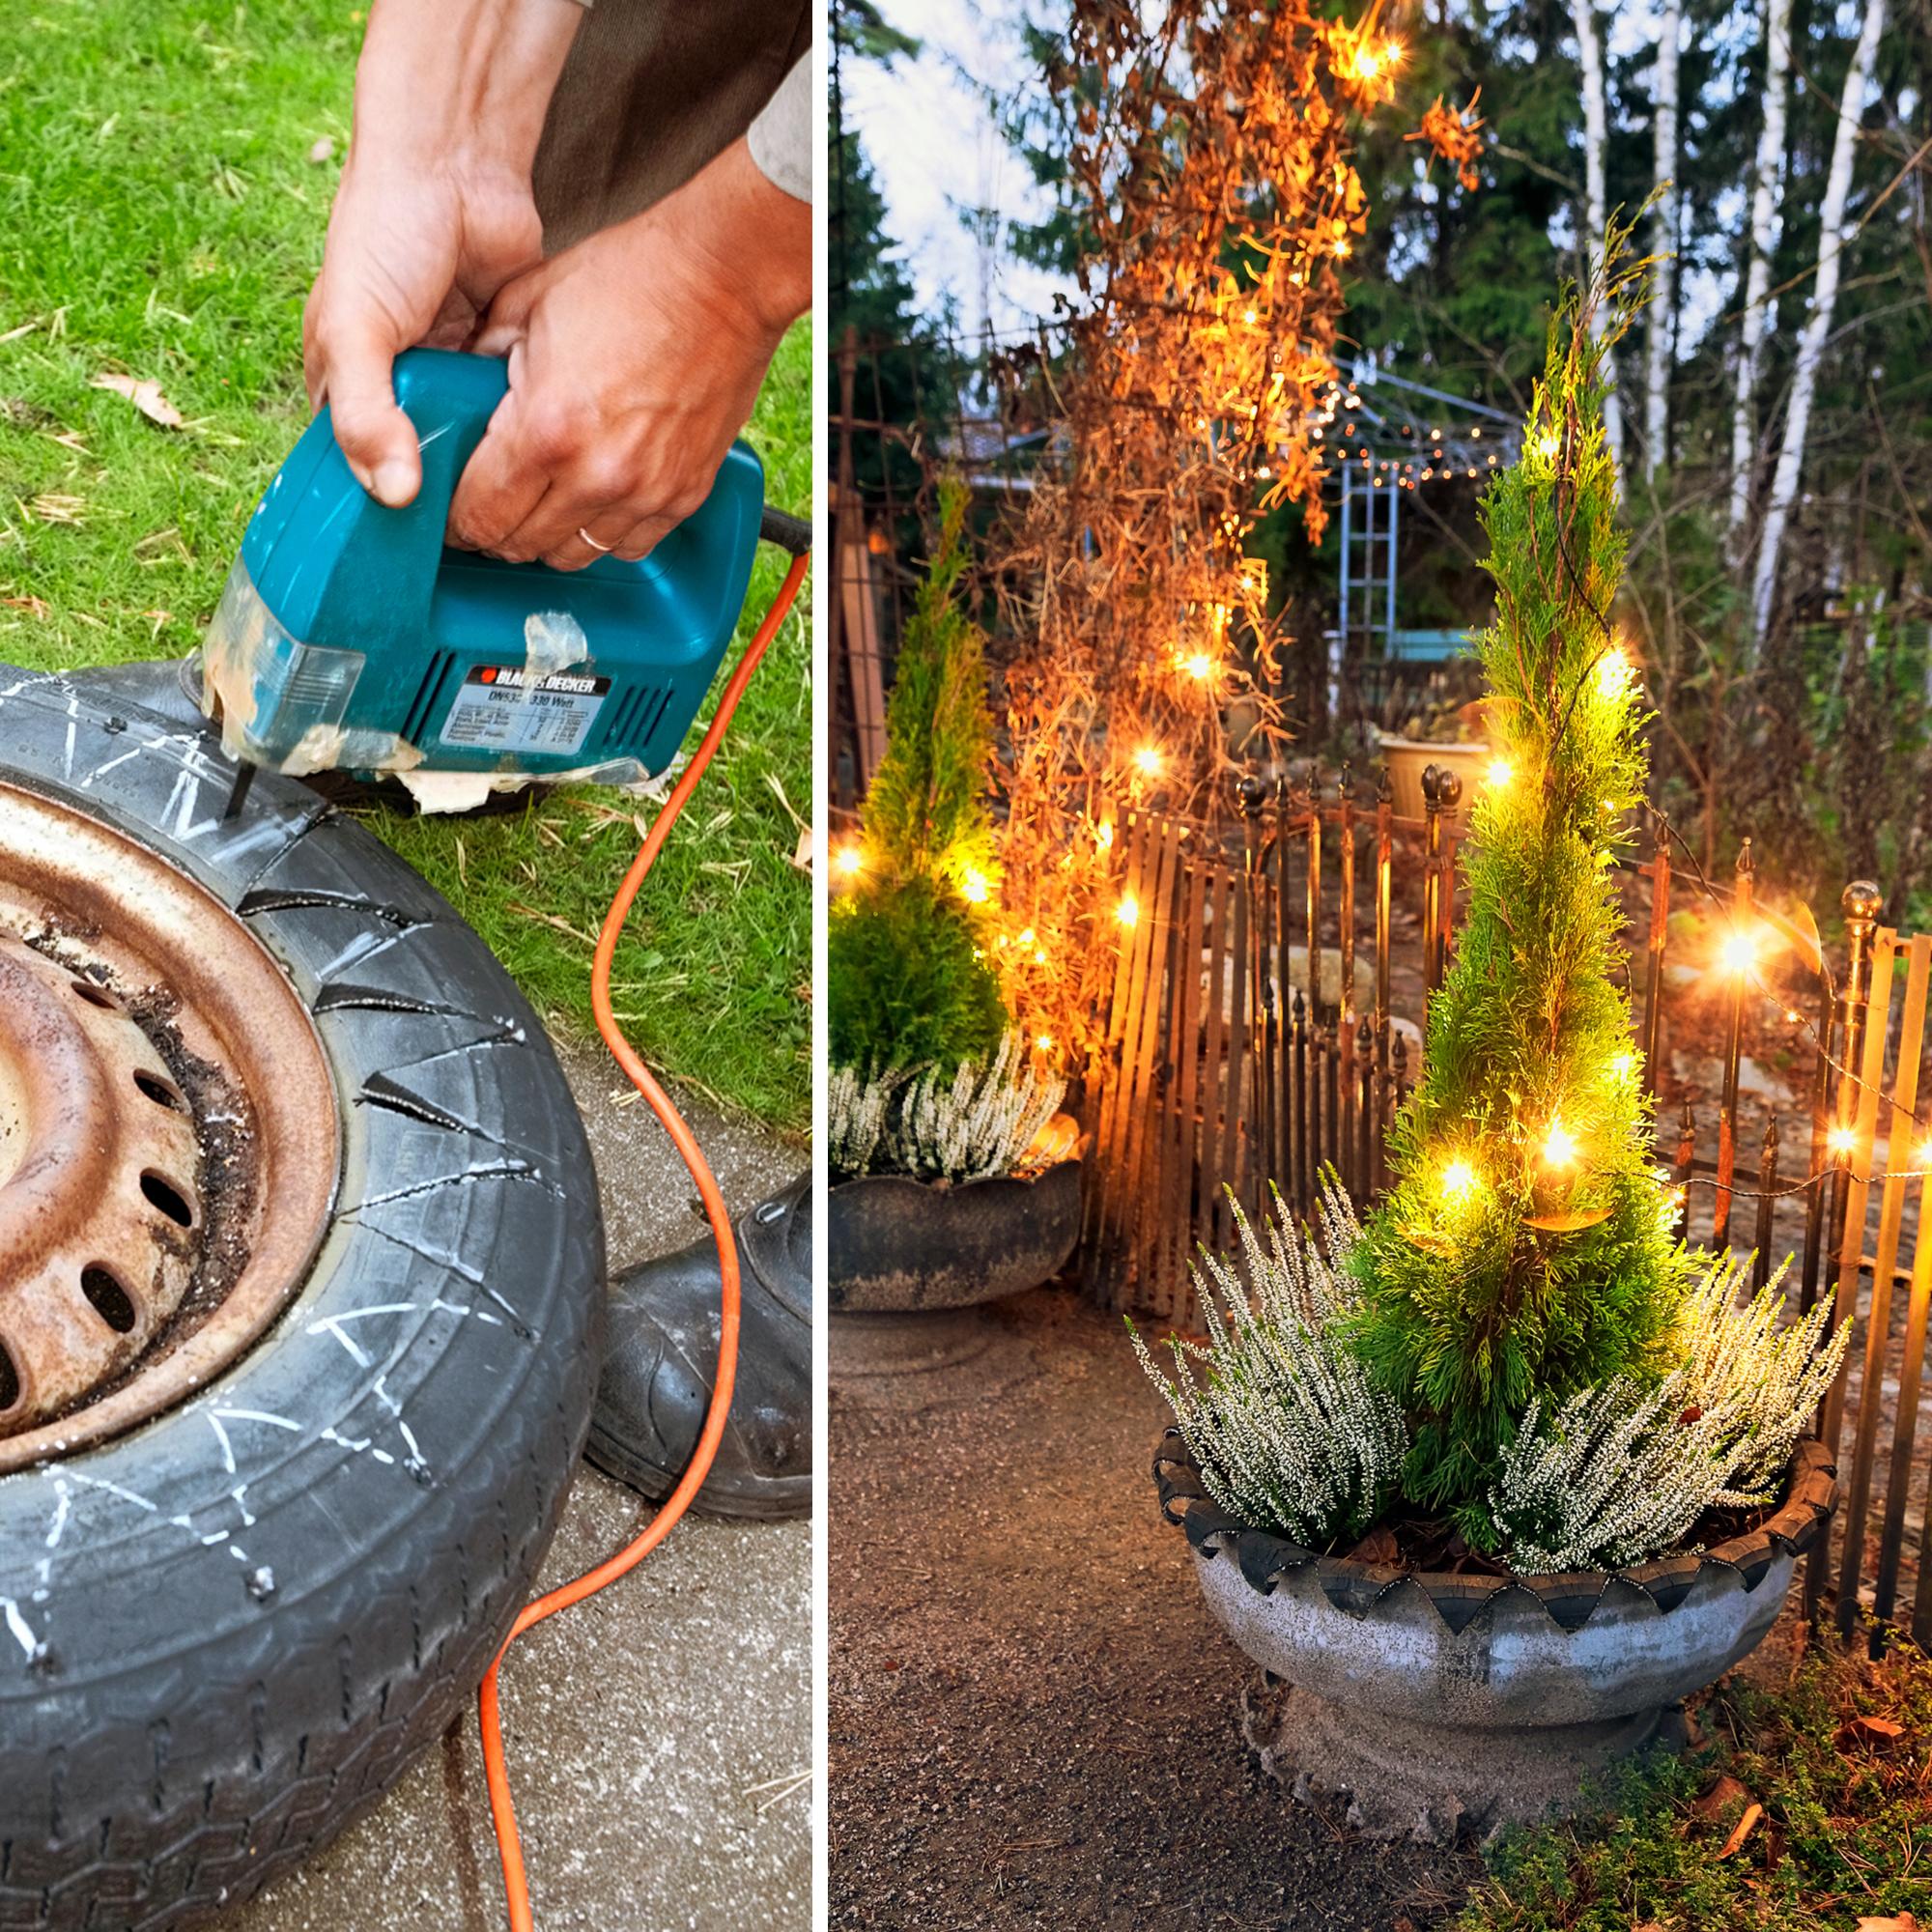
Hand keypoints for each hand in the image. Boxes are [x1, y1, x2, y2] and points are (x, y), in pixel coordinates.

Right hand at [302, 0, 581, 506]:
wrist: (452, 164)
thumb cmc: (382, 236)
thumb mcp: (354, 328)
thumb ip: (363, 412)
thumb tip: (392, 494)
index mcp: (345, 387)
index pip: (360, 474)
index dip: (386, 516)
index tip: (421, 562)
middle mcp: (397, 391)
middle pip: (423, 471)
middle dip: (450, 505)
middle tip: (488, 552)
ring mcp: (450, 379)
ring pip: (473, 451)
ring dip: (493, 475)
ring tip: (523, 522)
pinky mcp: (497, 364)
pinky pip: (510, 417)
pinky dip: (522, 435)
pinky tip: (545, 468)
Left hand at [448, 137, 811, 567]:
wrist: (723, 281)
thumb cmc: (632, 281)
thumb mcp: (527, 302)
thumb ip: (481, 356)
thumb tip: (455, 394)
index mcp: (546, 429)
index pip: (480, 513)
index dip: (456, 519)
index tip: (453, 511)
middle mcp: (596, 475)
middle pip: (523, 545)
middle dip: (496, 532)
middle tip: (491, 509)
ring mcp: (645, 492)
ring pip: (574, 555)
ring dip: (549, 539)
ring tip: (540, 510)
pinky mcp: (684, 495)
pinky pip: (630, 547)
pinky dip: (603, 535)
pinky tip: (591, 507)